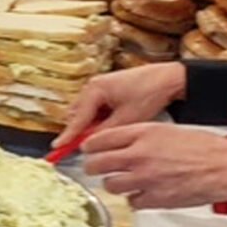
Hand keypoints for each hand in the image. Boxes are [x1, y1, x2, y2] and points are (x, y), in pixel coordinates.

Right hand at [54, 62, 186, 146]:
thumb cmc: (150, 93)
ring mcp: (99, 86)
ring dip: (92, 123)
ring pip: (86, 111)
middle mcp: (93, 86)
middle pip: (77, 114)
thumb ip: (104, 132)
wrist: (169, 79)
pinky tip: (114, 122)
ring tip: (110, 130)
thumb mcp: (126, 119)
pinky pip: (95, 107)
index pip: (77, 118)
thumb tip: (90, 144)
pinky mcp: (107, 89)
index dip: (68, 135)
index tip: (57, 148)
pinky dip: (100, 117)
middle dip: (82, 129)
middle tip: (91, 144)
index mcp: (94, 90)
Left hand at [82, 123, 226, 209]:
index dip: (89, 146)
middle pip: (97, 164)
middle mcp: (139, 155)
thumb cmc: (201, 147)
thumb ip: (136, 136)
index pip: (99, 140)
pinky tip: (142, 192)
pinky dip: (134, 199)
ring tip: (120, 182)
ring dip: (112, 184)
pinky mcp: (155, 199)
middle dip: (91, 167)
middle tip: (94, 168)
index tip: (87, 150)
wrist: (225, 167)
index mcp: (141, 134)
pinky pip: (131, 202)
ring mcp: (146, 179)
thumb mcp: (164, 130)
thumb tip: (113, 143)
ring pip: (110, 185)